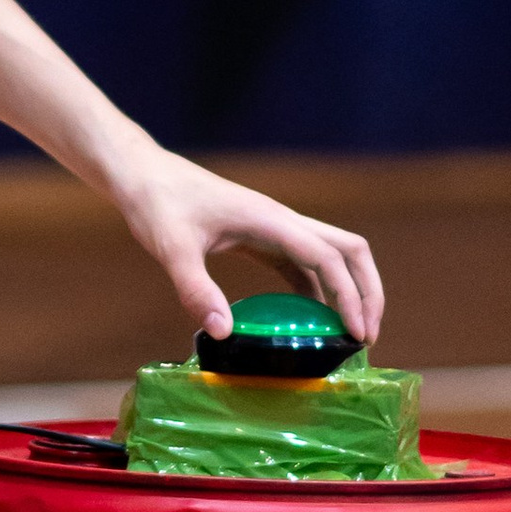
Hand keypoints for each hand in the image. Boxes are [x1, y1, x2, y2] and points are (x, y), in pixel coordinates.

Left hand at [115, 146, 383, 351]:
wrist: (143, 174)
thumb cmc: (157, 203)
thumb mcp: (172, 248)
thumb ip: (195, 289)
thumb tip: (223, 333)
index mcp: (270, 220)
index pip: (329, 257)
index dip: (350, 296)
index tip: (356, 335)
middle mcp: (282, 221)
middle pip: (349, 250)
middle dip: (367, 291)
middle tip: (366, 337)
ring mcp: (274, 228)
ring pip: (332, 255)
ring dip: (348, 291)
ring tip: (349, 335)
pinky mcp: (261, 237)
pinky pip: (303, 263)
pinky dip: (317, 290)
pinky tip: (310, 320)